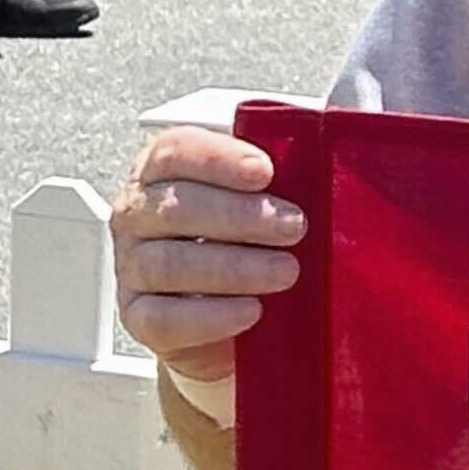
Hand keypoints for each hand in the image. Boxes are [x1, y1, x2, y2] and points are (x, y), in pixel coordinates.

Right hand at [108, 126, 303, 384]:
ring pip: (170, 263)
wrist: (230, 315)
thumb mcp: (266, 198)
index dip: (220, 159)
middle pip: (177, 207)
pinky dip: (210, 315)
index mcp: (162, 170)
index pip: (177, 151)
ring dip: (234, 267)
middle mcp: (137, 214)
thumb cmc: (251, 240)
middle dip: (241, 216)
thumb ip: (288, 172)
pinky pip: (163, 318)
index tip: (266, 171)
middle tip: (296, 226)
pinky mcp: (138, 317)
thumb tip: (337, 156)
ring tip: (286, 272)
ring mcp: (131, 267)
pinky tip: (250, 310)